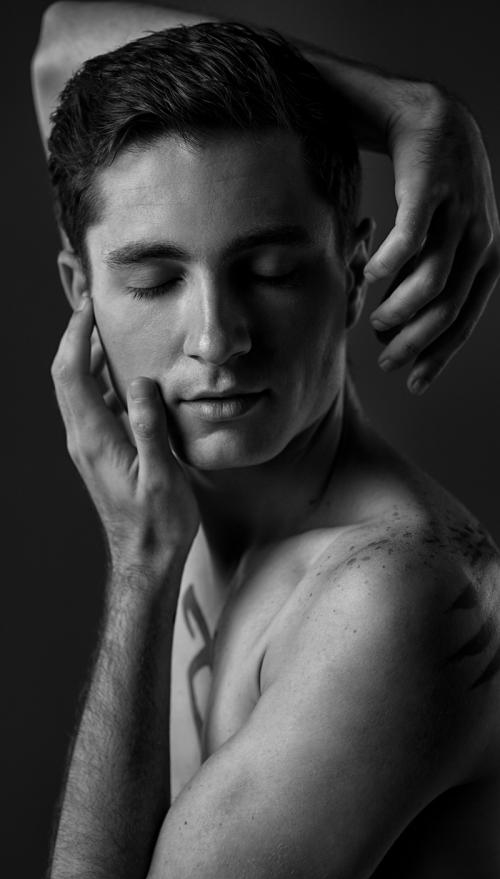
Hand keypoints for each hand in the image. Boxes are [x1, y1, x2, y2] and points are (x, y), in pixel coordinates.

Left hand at [51, 295, 198, 571]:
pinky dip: (98, 381)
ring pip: (75, 390)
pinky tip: (122, 376)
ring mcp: (88, 447)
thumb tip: (141, 383)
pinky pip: (89, 406)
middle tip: (92, 306)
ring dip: (85, 357)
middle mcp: (83, 439)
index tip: (88, 306)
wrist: (144, 560)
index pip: (72, 374)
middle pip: (65, 376)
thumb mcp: (161, 477)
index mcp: (95, 439)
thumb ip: (150, 428)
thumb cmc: (158, 524)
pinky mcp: (98, 454)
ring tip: (107, 331)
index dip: (76, 336)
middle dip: (75, 337)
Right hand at [365, 84, 499, 393]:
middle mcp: (480, 240)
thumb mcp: (445, 238)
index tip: (413, 383)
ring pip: (429, 284)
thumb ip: (431, 279)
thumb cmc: (430, 188)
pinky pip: (409, 242)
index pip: (465, 321)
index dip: (438, 357)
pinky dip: (388, 265)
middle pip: (446, 311)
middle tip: (386, 359)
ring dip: (398, 310)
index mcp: (488, 259)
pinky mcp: (430, 191)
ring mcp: (458, 215)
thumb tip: (400, 327)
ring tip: (374, 320)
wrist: (428, 117)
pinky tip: (369, 276)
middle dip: (414, 344)